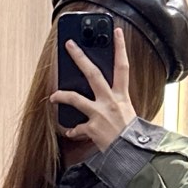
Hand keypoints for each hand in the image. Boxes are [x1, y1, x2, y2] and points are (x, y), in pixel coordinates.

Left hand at [48, 22, 138, 151]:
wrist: (133, 155)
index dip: (120, 47)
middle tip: (69, 45)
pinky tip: (69, 131)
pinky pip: (78, 128)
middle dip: (80, 57)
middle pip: (93, 73)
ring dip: (62, 95)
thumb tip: (109, 98)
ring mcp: (100, 114)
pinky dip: (73, 130)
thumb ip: (119, 103)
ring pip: (76, 98)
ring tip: (54, 96)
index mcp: (122, 96)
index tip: (117, 32)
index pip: (123, 66)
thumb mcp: (130, 113)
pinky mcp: (92, 129)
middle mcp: (110, 101)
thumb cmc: (133, 136)